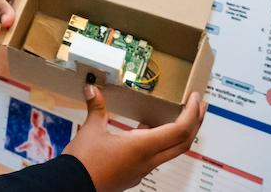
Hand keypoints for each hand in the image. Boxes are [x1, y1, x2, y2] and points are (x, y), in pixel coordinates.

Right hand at [63, 85, 205, 191]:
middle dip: (195, 122)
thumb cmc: (83, 163)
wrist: (71, 187)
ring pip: (171, 151)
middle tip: (199, 105)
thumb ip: (96, 108)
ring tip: (179, 115)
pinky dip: (161, 141)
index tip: (194, 98)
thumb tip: (93, 88)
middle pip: (183, 143)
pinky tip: (148, 131)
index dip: (191, 113)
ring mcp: (142, 170)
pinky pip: (155, 156)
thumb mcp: (90, 130)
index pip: (179, 130)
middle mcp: (147, 161)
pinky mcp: (133, 174)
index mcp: (142, 147)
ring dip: (180, 133)